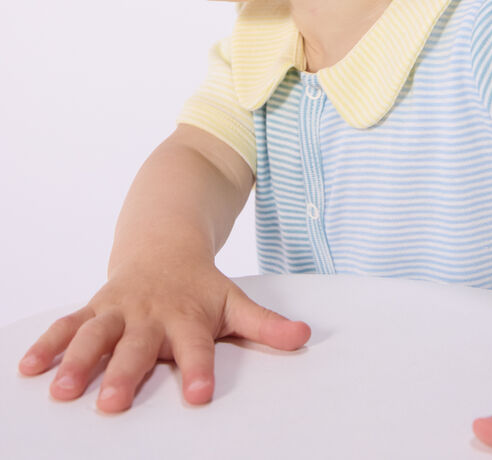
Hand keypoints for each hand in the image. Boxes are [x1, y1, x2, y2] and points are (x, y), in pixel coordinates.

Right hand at [17, 260, 309, 412]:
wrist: (165, 245)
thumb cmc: (200, 287)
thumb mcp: (234, 303)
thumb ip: (266, 325)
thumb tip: (306, 338)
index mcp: (189, 318)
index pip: (197, 349)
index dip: (198, 371)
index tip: (198, 397)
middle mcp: (152, 315)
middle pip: (139, 347)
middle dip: (126, 374)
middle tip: (112, 403)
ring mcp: (120, 310)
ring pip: (96, 334)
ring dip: (78, 360)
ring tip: (63, 391)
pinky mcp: (94, 308)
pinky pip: (68, 324)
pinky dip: (48, 343)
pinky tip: (29, 367)